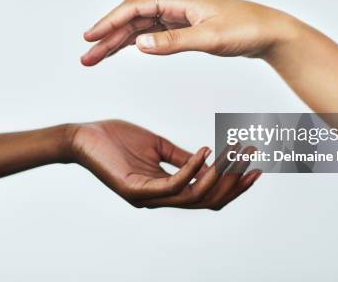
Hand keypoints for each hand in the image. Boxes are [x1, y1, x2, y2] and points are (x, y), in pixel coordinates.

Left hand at [71, 119, 260, 208]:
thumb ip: (181, 157)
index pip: (206, 195)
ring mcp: (148, 197)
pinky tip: (204, 151)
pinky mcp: (136, 190)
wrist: (83, 137)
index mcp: (166, 190)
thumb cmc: (116, 140)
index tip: (254, 166)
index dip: (232, 185)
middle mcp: (160, 199)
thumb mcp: (157, 146)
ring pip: (193, 195)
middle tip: (252, 161)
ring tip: (233, 154)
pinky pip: (172, 184)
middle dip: (233, 182)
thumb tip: (207, 159)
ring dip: (218, 174)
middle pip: (206, 200)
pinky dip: (192, 168)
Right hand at [81, 0, 297, 65]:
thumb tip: (139, 44)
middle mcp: (174, 5)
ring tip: (96, 58)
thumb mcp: (210, 38)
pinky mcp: (184, 28)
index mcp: (178, 0)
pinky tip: (124, 51)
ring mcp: (178, 17)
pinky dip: (136, 43)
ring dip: (117, 43)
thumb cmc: (246, 29)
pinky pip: (152, 35)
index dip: (109, 22)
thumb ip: (173, 42)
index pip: (133, 8)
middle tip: (86, 57)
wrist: (270, 32)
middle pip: (131, 19)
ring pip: (139, 28)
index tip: (91, 37)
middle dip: (107, 37)